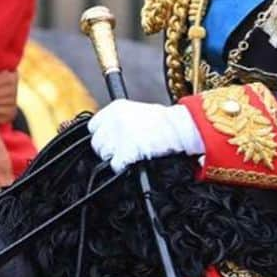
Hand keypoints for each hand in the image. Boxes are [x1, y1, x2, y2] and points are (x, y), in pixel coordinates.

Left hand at [88, 99, 203, 173]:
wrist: (183, 129)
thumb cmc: (167, 123)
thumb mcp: (139, 113)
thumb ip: (120, 121)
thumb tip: (108, 135)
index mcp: (116, 108)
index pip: (93, 126)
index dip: (102, 136)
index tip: (110, 141)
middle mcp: (114, 120)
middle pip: (96, 143)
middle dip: (107, 150)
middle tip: (123, 151)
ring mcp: (118, 136)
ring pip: (104, 155)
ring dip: (115, 159)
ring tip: (133, 155)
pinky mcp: (126, 152)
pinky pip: (115, 166)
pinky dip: (123, 168)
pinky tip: (135, 162)